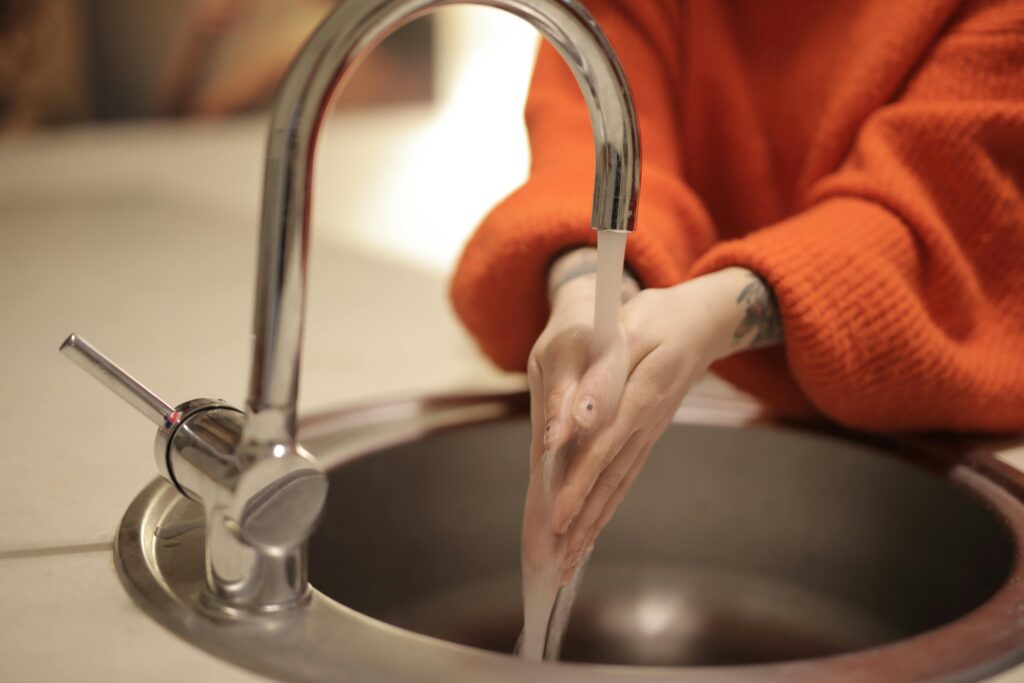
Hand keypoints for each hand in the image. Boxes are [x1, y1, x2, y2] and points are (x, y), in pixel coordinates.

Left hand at [526, 258, 782, 582]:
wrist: (700, 323)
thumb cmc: (659, 319)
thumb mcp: (631, 330)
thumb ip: (603, 373)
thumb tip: (579, 415)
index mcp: (642, 395)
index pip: (604, 448)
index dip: (580, 484)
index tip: (558, 515)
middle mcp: (647, 423)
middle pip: (610, 480)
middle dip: (582, 521)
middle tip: (559, 560)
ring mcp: (649, 434)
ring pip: (618, 485)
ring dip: (594, 524)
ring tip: (571, 561)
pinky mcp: (646, 437)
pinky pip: (625, 477)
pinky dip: (607, 506)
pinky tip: (592, 530)